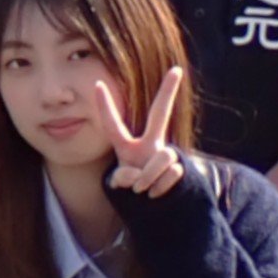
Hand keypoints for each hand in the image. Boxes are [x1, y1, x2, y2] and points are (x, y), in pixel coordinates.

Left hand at [94, 66, 190, 199]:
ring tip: (143, 189)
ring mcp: (165, 154)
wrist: (157, 207)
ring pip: (162, 157)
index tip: (96, 83)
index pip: (113, 124)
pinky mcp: (181, 168)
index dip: (104, 106)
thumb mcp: (120, 184)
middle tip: (176, 69)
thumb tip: (139, 175)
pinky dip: (159, 187)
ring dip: (149, 177)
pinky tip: (157, 194)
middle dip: (168, 92)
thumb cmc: (133, 189)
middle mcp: (149, 145)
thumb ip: (124, 177)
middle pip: (160, 114)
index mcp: (127, 146)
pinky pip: (171, 173)